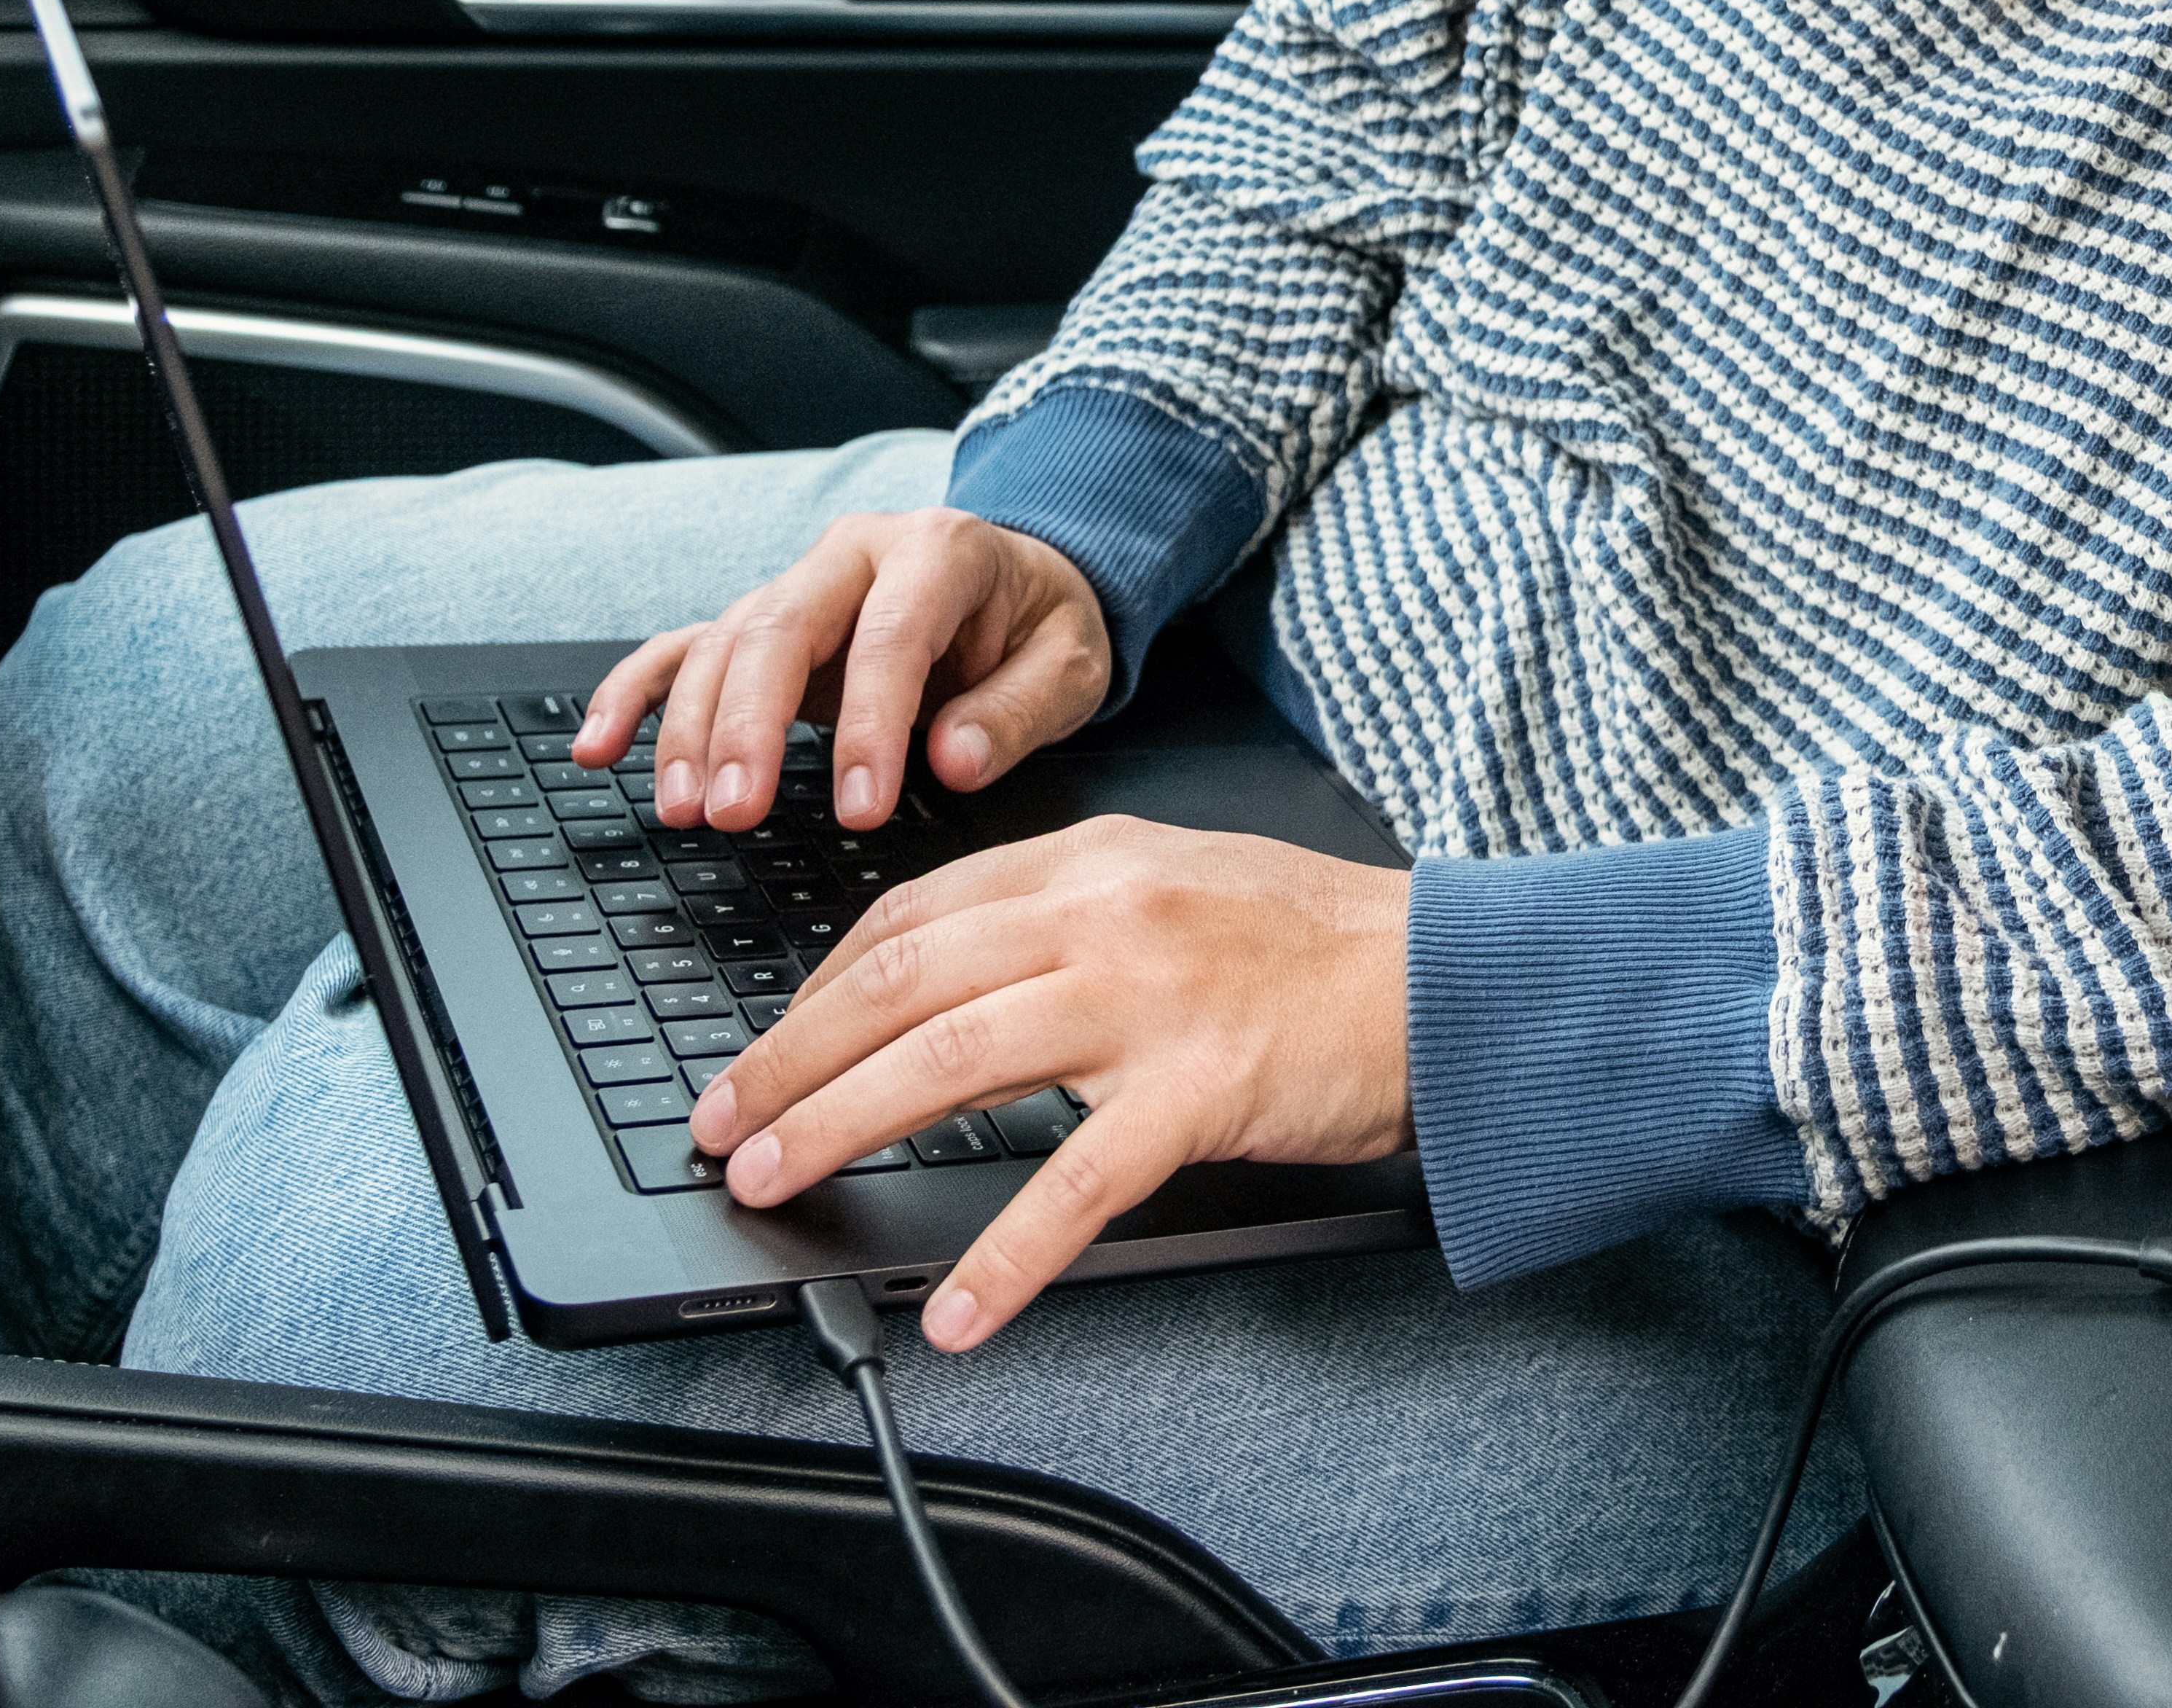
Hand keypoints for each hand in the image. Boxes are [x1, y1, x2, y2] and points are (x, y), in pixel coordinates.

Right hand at [577, 509, 1110, 836]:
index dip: (870, 725)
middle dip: (748, 726)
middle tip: (735, 812)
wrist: (1025, 580)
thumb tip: (953, 759)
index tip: (862, 810)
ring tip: (684, 809)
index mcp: (939, 551)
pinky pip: (682, 647)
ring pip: (723, 644)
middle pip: (780, 631)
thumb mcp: (1072, 664)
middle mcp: (854, 556)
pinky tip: (595, 744)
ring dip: (691, 729)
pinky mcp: (763, 621)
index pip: (892, 638)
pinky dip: (633, 693)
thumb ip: (1019, 709)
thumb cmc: (1041, 624)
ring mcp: (799, 585)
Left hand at [688, 816, 1410, 1350]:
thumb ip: (1070, 914)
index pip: (913, 913)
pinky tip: (958, 1310)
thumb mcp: (1179, 882)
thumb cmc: (1320, 945)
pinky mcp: (1201, 1087)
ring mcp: (1151, 998)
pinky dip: (1005, 1255)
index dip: (817, 987)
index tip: (766, 1048)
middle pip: (901, 981)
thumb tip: (949, 978)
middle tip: (723, 1126)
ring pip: (953, 1060)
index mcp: (1093, 861)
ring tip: (777, 1182)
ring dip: (841, 1127)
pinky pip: (1075, 1181)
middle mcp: (1106, 914)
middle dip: (788, 1058)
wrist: (1448, 978)